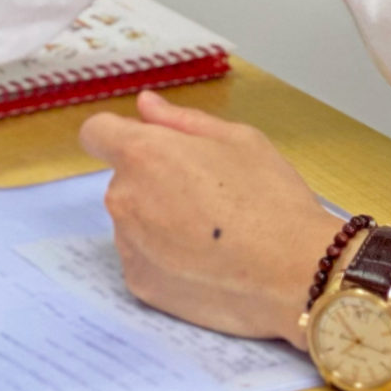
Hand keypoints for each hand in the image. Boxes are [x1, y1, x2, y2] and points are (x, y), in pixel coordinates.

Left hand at [79, 90, 330, 339]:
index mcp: (142, 154)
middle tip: (206, 194)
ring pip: (133, 221)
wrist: (294, 276)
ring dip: (157, 221)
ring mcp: (128, 246)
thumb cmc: (271, 198)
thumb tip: (145, 105)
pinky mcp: (140, 285)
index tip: (147, 148)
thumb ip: (182, 120)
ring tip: (211, 234)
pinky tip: (205, 263)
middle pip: (124, 180)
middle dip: (153, 180)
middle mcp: (123, 199)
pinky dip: (164, 258)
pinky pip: (143, 259)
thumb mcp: (239, 139)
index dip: (119, 135)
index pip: (97, 133)